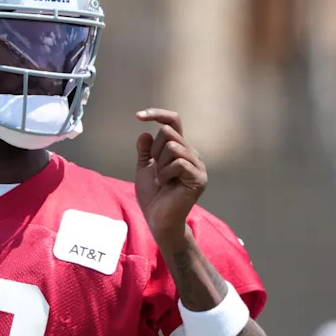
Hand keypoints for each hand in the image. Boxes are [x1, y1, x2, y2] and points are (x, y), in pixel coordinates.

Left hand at [134, 109, 207, 246]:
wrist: (158, 220)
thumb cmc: (153, 197)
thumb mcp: (145, 169)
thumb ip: (145, 151)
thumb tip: (145, 132)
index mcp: (180, 150)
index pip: (172, 122)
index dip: (157, 114)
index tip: (138, 116)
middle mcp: (191, 154)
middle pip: (168, 132)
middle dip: (155, 151)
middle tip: (156, 171)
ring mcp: (197, 166)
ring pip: (173, 146)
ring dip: (160, 164)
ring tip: (162, 180)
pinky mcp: (198, 178)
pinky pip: (178, 162)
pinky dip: (165, 173)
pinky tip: (166, 185)